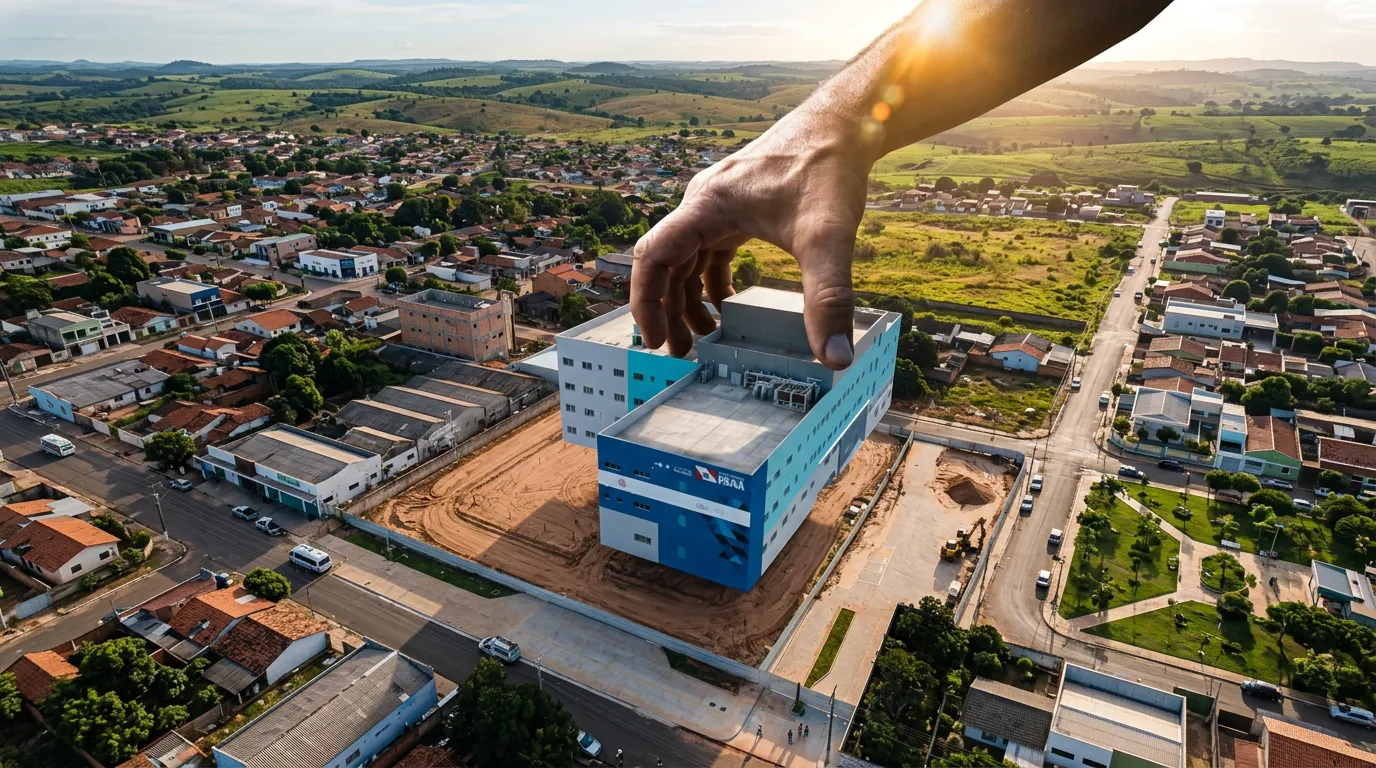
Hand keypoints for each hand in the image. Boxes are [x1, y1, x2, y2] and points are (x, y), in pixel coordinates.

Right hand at [630, 108, 870, 369]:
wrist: (847, 123)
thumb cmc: (829, 167)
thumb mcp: (829, 237)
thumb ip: (828, 298)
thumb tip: (835, 358)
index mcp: (706, 205)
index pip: (653, 257)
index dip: (647, 303)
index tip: (656, 340)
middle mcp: (704, 202)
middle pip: (666, 263)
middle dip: (669, 310)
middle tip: (682, 352)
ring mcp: (720, 203)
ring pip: (688, 257)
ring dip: (690, 298)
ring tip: (705, 337)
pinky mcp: (740, 206)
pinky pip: (710, 248)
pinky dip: (712, 280)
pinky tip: (729, 305)